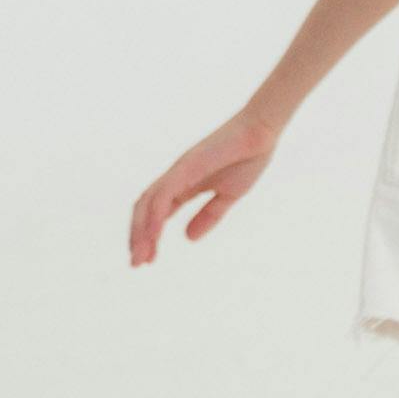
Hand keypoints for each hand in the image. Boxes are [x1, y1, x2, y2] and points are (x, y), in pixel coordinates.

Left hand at [131, 116, 277, 263]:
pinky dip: (154, 217)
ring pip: (148, 204)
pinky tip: (153, 237)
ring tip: (140, 256)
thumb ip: (209, 216)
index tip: (148, 259)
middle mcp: (174, 178)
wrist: (261, 133)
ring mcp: (177, 172)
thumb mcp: (228, 196)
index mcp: (184, 185)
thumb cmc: (248, 158)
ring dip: (140, 231)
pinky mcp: (184, 168)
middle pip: (145, 209)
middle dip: (138, 237)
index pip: (158, 212)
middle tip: (137, 264)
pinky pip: (163, 196)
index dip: (149, 235)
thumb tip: (188, 238)